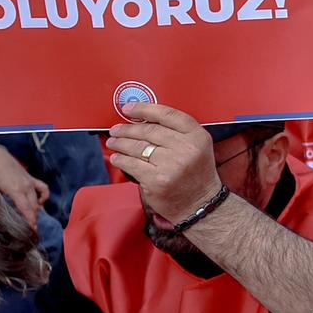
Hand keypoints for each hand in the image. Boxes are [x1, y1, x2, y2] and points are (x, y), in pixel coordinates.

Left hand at [0, 145, 47, 228]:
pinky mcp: (31, 178)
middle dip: (34, 220)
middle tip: (32, 232)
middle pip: (34, 207)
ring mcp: (30, 182)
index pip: (27, 210)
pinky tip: (39, 202)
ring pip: (38, 200)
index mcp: (16, 190)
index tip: (32, 232)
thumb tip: (2, 217)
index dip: (31, 222)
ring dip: (37, 211)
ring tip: (34, 221)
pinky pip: (43, 188)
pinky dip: (43, 197)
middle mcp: (26, 187)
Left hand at [105, 104, 227, 222]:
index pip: (168, 115)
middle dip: (128, 129)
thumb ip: (176, 133)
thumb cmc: (195, 174)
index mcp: (198, 136)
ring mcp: (171, 165)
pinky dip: (120, 159)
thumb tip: (142, 121)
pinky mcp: (157, 180)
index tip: (129, 109)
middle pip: (149, 131)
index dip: (145, 109)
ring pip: (138, 147)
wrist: (199, 204)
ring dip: (120, 143)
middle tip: (116, 129)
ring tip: (114, 142)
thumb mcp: (196, 148)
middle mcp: (186, 149)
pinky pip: (131, 164)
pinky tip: (117, 158)